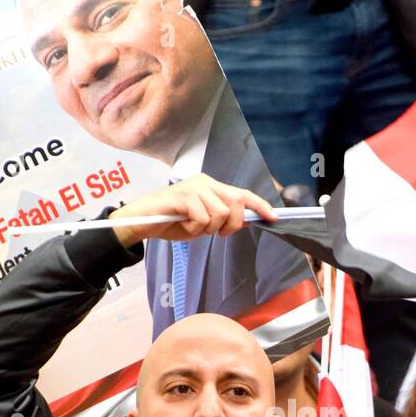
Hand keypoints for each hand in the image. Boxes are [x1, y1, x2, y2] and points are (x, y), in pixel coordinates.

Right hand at [110, 174, 277, 248]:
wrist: (141, 223)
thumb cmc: (170, 222)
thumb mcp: (202, 224)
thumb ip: (222, 220)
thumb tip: (247, 221)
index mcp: (210, 186)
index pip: (241, 194)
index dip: (259, 205)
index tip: (273, 217)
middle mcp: (204, 182)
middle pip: (236, 203)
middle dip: (232, 224)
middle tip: (217, 233)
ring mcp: (193, 187)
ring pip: (220, 214)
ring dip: (208, 229)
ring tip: (191, 227)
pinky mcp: (182, 195)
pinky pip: (202, 217)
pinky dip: (194, 228)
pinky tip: (182, 224)